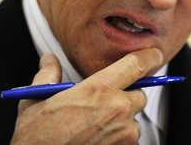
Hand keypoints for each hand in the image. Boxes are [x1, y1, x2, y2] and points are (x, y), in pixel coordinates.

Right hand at [10, 48, 163, 144]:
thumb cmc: (36, 137)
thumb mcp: (36, 99)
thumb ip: (48, 75)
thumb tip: (49, 59)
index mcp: (98, 89)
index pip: (136, 64)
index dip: (149, 57)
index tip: (155, 54)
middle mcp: (117, 108)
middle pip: (139, 94)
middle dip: (127, 96)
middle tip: (104, 103)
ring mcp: (124, 133)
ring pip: (134, 119)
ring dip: (122, 120)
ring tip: (94, 126)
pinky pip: (129, 139)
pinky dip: (118, 138)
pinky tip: (96, 139)